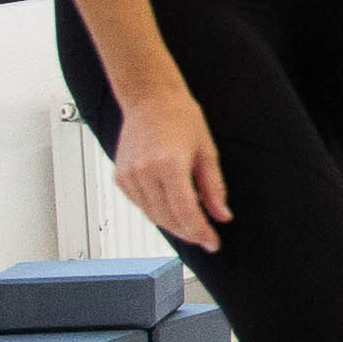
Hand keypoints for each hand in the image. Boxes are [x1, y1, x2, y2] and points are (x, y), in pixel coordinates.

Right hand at [112, 89, 231, 251]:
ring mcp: (128, 176)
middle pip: (168, 218)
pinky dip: (158, 212)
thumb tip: (222, 215)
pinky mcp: (120, 178)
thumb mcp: (207, 151)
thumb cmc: (179, 116)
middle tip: (206, 237)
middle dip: (189, 232)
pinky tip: (172, 208)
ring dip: (174, 225)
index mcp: (168, 164)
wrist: (149, 98)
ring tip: (193, 224)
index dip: (200, 232)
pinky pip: (141, 205)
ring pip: (153, 216)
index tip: (213, 243)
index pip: (185, 212)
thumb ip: (214, 188)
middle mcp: (144, 172)